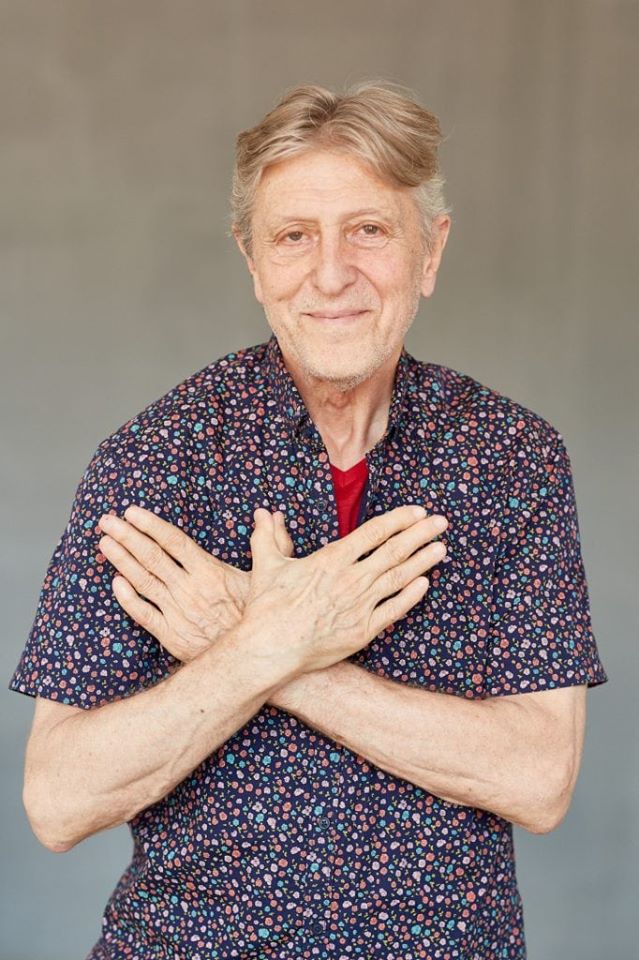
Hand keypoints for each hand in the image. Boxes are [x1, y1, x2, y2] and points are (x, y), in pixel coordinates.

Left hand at [97, 504, 293, 662]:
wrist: (256, 661)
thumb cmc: (264, 618)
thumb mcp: (272, 577)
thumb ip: (273, 541)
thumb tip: (270, 515)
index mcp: (210, 572)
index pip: (174, 541)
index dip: (151, 525)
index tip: (131, 511)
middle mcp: (189, 589)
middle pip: (151, 557)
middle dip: (127, 536)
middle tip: (106, 521)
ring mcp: (177, 613)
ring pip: (143, 582)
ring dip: (121, 561)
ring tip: (104, 543)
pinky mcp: (171, 636)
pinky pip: (144, 614)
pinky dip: (128, 598)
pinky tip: (115, 583)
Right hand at [244, 504, 447, 679]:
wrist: (270, 648)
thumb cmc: (267, 607)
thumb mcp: (266, 564)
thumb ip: (268, 535)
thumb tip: (264, 512)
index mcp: (332, 559)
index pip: (374, 532)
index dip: (399, 519)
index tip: (417, 511)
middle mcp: (352, 579)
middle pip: (394, 551)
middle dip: (421, 534)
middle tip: (440, 522)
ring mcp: (360, 605)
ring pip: (399, 578)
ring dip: (423, 561)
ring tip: (441, 548)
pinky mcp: (363, 630)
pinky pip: (394, 610)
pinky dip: (411, 596)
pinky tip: (425, 584)